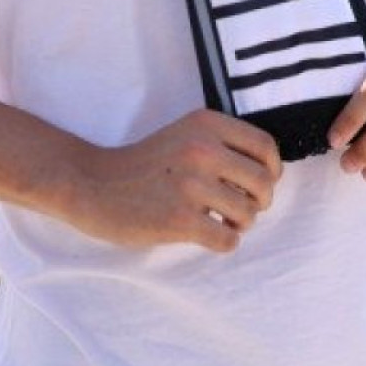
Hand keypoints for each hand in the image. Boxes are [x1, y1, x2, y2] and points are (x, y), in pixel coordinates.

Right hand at [67, 108, 281, 252]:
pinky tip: (207, 234)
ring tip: (220, 220)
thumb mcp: (186, 133)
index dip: (271, 170)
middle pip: (264, 182)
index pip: (266, 146)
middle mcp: (203, 149)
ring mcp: (191, 184)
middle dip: (260, 201)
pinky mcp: (179, 219)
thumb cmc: (146, 163)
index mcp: (207, 124)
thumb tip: (269, 173)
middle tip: (242, 208)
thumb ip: (223, 143)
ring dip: (240, 223)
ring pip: (248, 214)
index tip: (259, 183)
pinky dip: (224, 241)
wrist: (94, 184)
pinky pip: (228, 239)